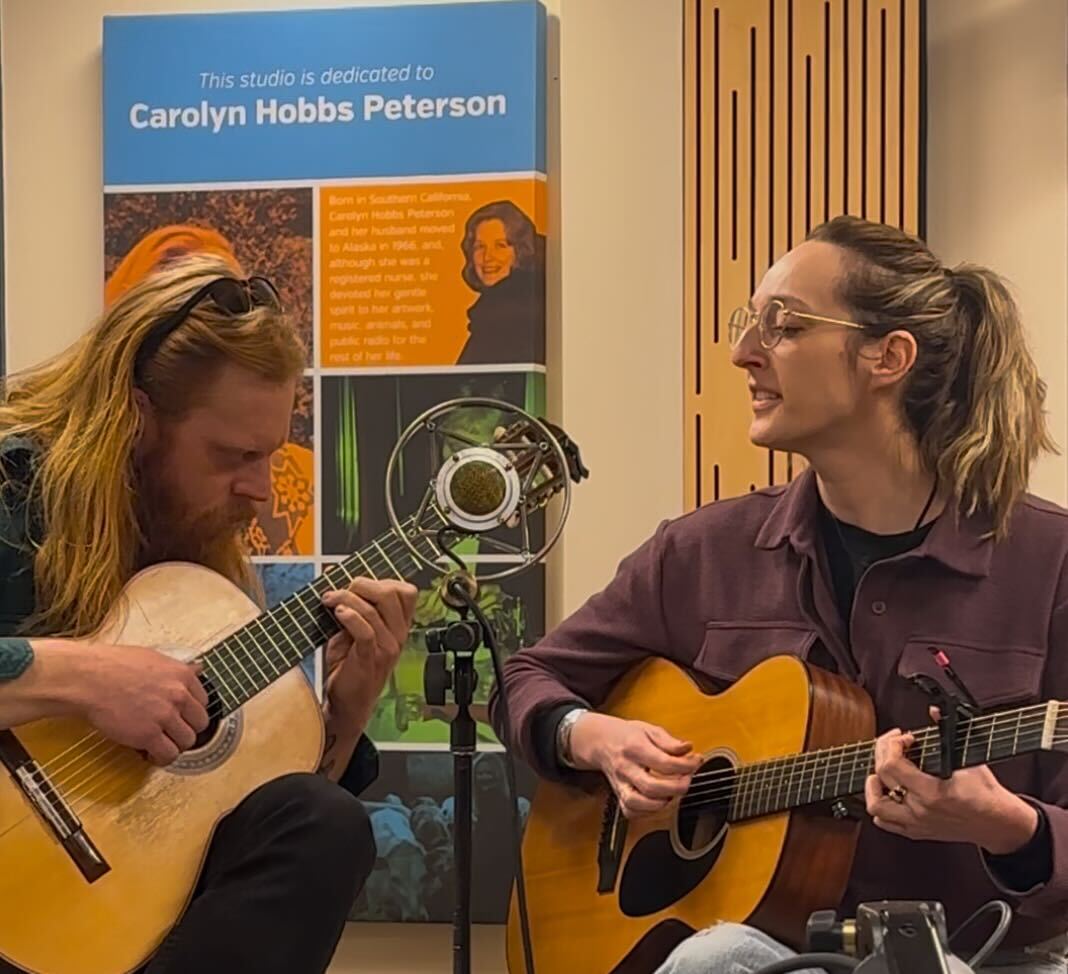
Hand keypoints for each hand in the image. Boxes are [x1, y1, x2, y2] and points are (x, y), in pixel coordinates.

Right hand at [70, 642, 209, 766]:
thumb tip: (198, 668)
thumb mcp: (154, 657)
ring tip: (161, 744)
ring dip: (175, 745)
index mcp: (182, 675)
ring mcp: (164, 716)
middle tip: (172, 732)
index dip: (192, 712)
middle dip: (187, 729)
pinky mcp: (148, 735)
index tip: (183, 717)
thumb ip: (178, 668)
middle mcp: (178, 695)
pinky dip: (162, 758)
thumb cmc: (112, 665)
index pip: (203, 701)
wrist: (87, 678)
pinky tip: (152, 755)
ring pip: (187, 741)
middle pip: (200, 723)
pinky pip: (168, 754)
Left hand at [321, 578, 417, 729]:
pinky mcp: (371, 658)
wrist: (346, 704)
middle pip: (394, 593)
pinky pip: (366, 631)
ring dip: (347, 599)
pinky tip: (338, 613)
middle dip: (364, 584)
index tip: (357, 584)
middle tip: (342, 589)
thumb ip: (353, 609)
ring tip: (329, 600)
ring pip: (374, 610)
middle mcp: (398, 635)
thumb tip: (337, 581)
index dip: (383, 580)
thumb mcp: (354, 632)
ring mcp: (387, 647)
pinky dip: (350, 617)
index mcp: (398, 626)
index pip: (407, 592)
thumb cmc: (348, 667)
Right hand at [570, 712, 701, 818]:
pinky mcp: (619, 796)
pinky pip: (631, 811)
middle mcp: (626, 768)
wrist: (601, 741)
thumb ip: (670, 741)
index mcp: (635, 748)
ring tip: (672, 792)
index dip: (686, 765)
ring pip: (638, 803)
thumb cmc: (627, 736)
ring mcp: (621, 784)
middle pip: (651, 787)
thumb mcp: (650, 730)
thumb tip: (688, 748)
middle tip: (687, 779)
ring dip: (661, 803)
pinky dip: (647, 812)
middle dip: (676, 787)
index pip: (663, 762)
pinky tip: (658, 802)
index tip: (696, 761)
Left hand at [865, 727, 1037, 853]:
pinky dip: (880, 807)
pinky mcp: (918, 832)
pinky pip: (886, 823)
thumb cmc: (987, 794)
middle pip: (881, 778)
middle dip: (882, 753)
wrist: (1000, 823)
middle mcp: (920, 810)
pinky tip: (889, 792)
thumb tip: (935, 711)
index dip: (892, 745)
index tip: (904, 738)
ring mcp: (917, 823)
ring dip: (873, 786)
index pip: (891, 765)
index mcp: (932, 793)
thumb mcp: (969, 756)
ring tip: (881, 771)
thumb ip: (948, 731)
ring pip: (876, 807)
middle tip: (894, 744)